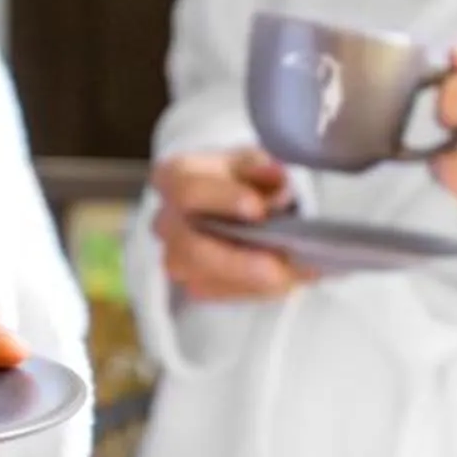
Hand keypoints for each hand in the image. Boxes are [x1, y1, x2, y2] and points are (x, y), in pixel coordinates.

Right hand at [150, 146, 312, 302]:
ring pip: (202, 278)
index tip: (258, 209)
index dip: (222, 200)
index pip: (187, 190)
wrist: (239, 207)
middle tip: (279, 265)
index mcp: (175, 177)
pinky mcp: (193, 284)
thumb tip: (276, 177)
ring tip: (290, 275)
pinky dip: (254, 289)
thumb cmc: (244, 178)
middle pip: (188, 247)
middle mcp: (166, 220)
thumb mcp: (257, 162)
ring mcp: (174, 257)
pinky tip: (283, 279)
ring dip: (249, 280)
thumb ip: (265, 169)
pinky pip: (220, 293)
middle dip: (237, 260)